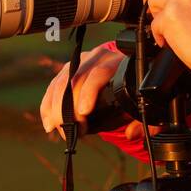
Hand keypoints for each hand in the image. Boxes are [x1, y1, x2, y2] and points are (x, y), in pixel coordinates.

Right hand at [38, 46, 160, 142]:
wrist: (127, 72)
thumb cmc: (135, 91)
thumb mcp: (143, 104)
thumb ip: (143, 121)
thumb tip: (131, 133)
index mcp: (118, 62)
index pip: (99, 72)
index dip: (88, 92)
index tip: (83, 113)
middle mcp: (97, 57)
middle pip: (76, 79)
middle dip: (69, 108)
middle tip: (70, 131)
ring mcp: (80, 62)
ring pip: (61, 82)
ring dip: (56, 109)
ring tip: (59, 130)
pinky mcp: (67, 70)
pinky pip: (53, 87)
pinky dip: (48, 106)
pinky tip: (49, 123)